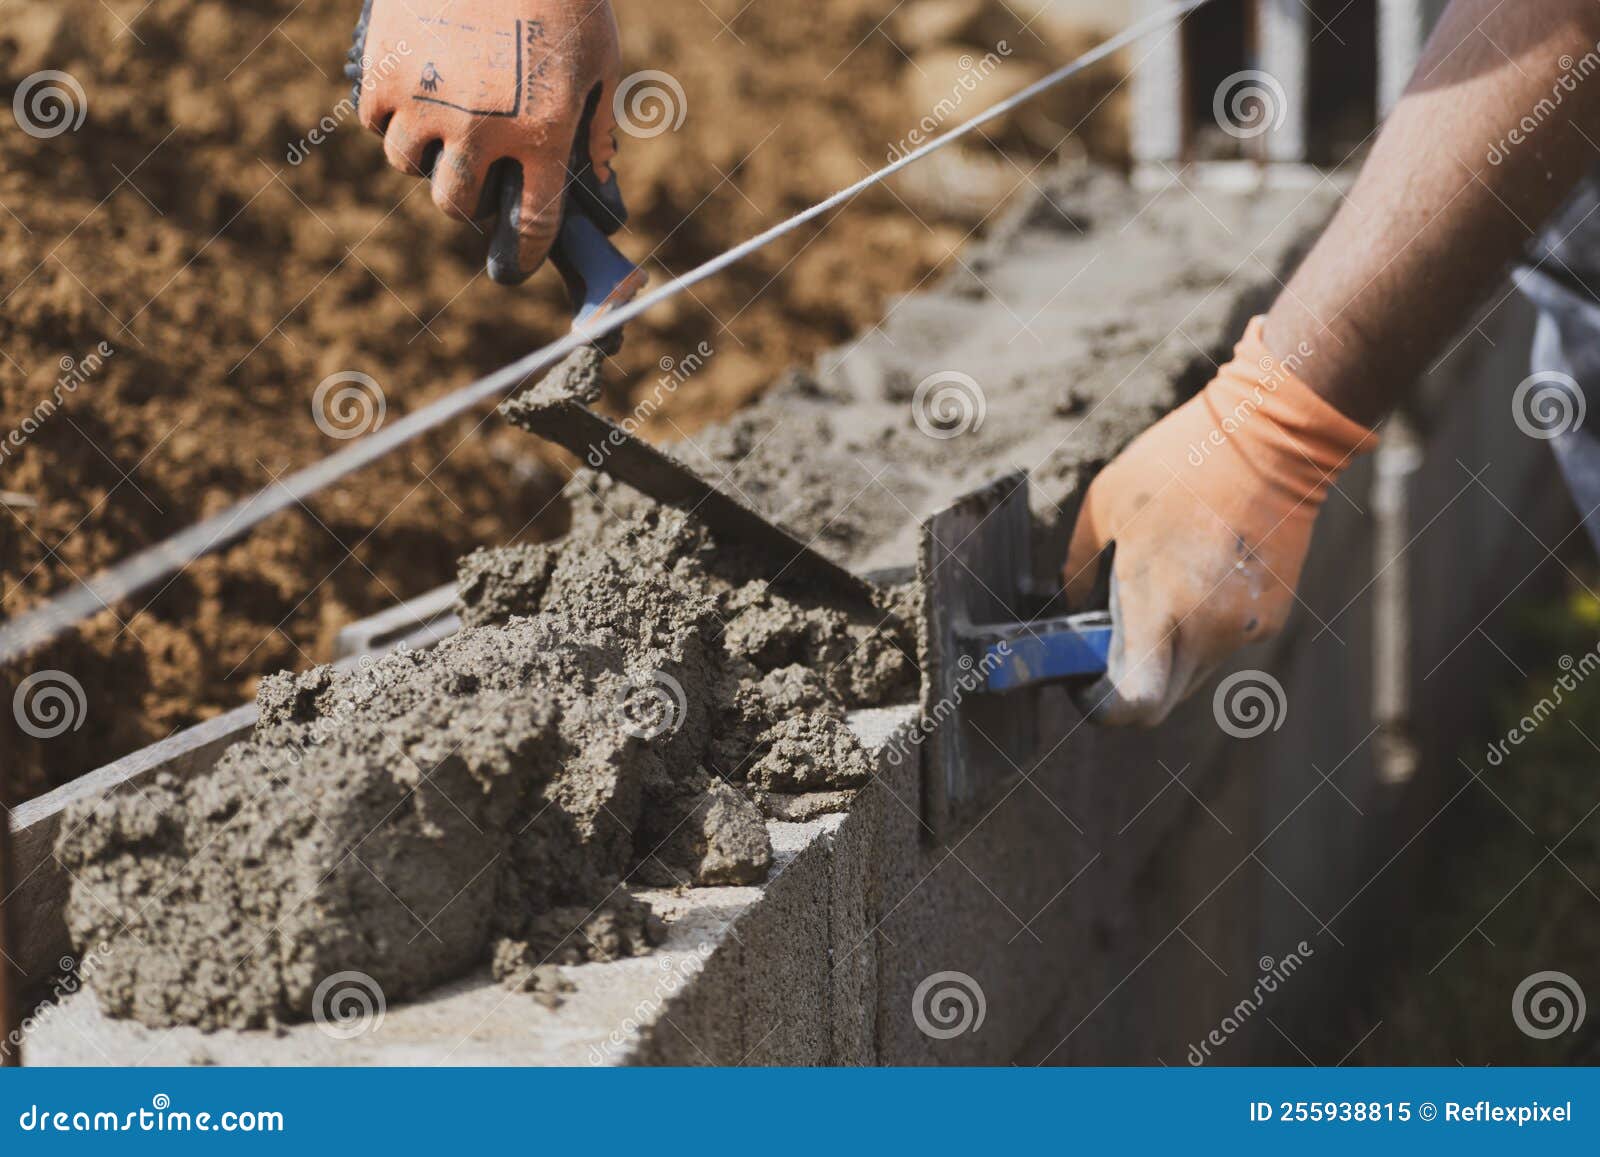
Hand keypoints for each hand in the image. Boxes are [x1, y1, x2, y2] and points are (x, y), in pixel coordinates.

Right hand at [351, 0, 622, 283]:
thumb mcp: (601, 59)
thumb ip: (598, 124)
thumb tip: (597, 176)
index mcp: (542, 133)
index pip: (532, 224)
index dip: (525, 251)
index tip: (520, 260)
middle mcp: (479, 129)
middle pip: (456, 205)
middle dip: (466, 200)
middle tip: (473, 181)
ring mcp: (425, 102)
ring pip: (408, 164)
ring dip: (425, 156)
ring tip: (441, 129)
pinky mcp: (383, 70)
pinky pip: (375, 120)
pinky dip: (390, 115)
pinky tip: (411, 96)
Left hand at [1062, 317, 1376, 725]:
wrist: (1272, 439)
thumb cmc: (1177, 465)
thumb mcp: (1102, 508)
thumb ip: (1078, 571)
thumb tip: (1074, 610)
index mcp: (1160, 606)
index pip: (1134, 703)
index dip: (1101, 708)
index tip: (1082, 686)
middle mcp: (1207, 630)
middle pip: (1160, 701)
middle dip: (1128, 687)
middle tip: (1105, 649)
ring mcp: (1245, 628)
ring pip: (1191, 674)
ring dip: (1165, 656)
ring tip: (1156, 594)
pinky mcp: (1272, 618)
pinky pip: (1222, 644)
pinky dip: (1200, 630)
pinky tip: (1196, 576)